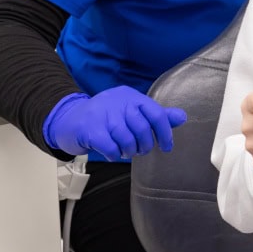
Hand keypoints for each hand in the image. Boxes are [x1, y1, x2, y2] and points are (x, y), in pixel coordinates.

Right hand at [44, 86, 187, 160]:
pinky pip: (111, 148)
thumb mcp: (130, 111)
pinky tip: (111, 153)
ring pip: (127, 140)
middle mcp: (117, 101)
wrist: (69, 119)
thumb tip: (182, 117)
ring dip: (128, 151)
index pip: (156, 113)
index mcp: (130, 96)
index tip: (166, 146)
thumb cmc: (105, 117)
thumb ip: (155, 115)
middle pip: (142, 129)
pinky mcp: (90, 129)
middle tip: (139, 150)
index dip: (165, 132)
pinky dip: (114, 155)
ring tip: (124, 150)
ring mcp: (102, 114)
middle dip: (144, 145)